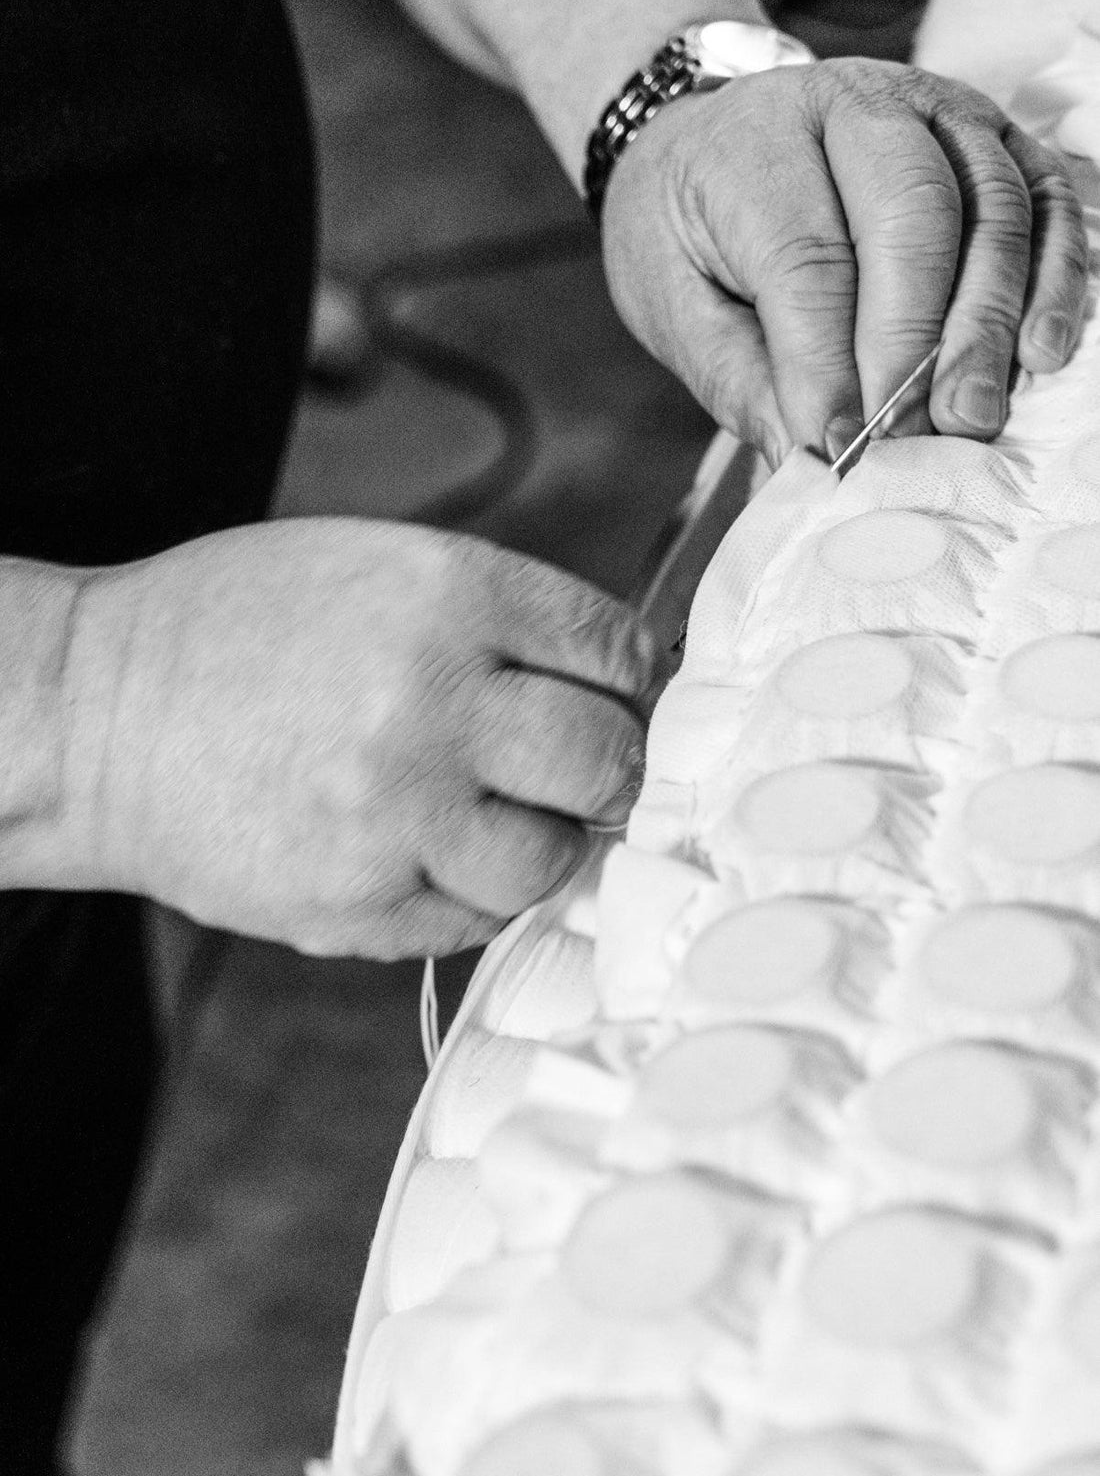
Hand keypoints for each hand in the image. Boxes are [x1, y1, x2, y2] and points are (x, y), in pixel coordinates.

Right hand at [69, 520, 661, 957]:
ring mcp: (398, 811)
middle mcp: (436, 701)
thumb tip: (612, 684)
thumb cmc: (238, 629)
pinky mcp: (359, 901)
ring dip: (541, 841)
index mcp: (450, 596)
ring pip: (553, 857)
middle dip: (608, 769)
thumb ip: (498, 621)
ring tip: (489, 816)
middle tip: (578, 772)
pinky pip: (476, 918)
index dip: (630, 683)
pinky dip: (473, 891)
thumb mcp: (377, 568)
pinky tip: (427, 851)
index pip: (615, 651)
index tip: (614, 700)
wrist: (95, 716)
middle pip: (607, 759)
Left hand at [601, 57, 1089, 465]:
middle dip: (919, 342)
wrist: (709, 140)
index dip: (829, 363)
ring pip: (992, 207)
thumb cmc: (688, 230)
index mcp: (753, 142)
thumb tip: (808, 454)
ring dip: (991, 322)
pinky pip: (1045, 198)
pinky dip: (1056, 276)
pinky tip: (1042, 350)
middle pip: (912, 218)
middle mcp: (853, 104)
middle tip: (918, 436)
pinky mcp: (994, 134)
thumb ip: (738, 378)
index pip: (805, 258)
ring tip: (975, 415)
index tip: (838, 445)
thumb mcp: (674, 303)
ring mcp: (936, 109)